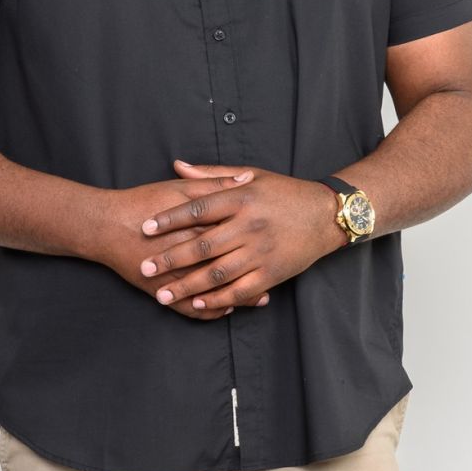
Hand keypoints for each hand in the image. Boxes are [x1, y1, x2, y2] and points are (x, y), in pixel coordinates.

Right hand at [89, 169, 269, 318]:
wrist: (105, 227)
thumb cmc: (142, 203)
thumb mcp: (181, 188)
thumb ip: (215, 184)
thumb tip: (247, 179)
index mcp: (199, 227)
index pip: (237, 236)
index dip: (261, 240)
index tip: (281, 239)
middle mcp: (190, 256)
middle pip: (231, 268)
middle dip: (256, 273)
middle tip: (278, 273)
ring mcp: (176, 279)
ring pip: (214, 295)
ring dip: (239, 299)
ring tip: (260, 298)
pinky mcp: (162, 293)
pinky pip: (192, 311)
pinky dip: (210, 312)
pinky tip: (226, 310)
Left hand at [133, 158, 344, 314]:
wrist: (326, 215)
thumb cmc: (285, 193)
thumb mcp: (251, 174)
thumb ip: (212, 175)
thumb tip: (177, 166)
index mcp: (242, 198)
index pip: (198, 208)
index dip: (169, 219)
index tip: (145, 227)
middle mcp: (250, 225)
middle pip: (203, 245)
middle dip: (171, 259)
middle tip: (146, 268)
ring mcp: (261, 252)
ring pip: (218, 273)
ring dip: (188, 286)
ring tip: (163, 294)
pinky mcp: (272, 274)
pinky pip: (240, 291)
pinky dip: (218, 300)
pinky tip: (198, 304)